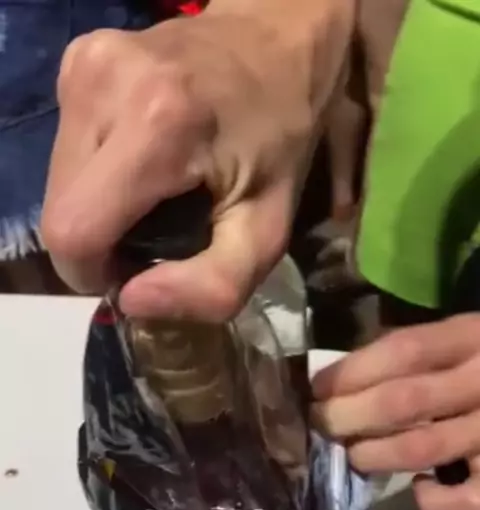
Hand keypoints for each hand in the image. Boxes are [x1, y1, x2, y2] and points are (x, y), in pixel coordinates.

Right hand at [41, 2, 352, 319]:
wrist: (276, 39)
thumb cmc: (280, 141)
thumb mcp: (267, 232)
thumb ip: (211, 286)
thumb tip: (132, 300)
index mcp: (157, 128)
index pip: (74, 233)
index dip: (95, 273)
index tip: (137, 270)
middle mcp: (104, 86)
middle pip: (58, 211)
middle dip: (98, 241)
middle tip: (154, 232)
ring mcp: (84, 66)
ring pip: (57, 183)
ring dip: (97, 207)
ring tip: (152, 194)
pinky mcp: (77, 60)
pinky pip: (66, 151)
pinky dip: (96, 173)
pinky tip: (141, 161)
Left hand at [311, 314, 479, 509]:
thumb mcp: (477, 336)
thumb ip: (430, 349)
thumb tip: (351, 375)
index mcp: (478, 336)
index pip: (404, 350)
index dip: (351, 372)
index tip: (316, 389)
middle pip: (401, 401)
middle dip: (346, 417)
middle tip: (322, 426)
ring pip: (420, 450)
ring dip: (374, 455)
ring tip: (356, 456)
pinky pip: (463, 500)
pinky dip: (431, 500)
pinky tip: (419, 490)